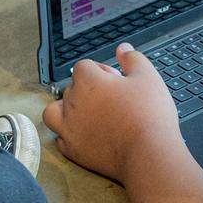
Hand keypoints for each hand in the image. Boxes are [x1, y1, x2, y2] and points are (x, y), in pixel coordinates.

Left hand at [41, 43, 184, 182]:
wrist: (147, 153)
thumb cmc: (149, 114)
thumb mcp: (148, 77)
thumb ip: (133, 59)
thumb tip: (123, 48)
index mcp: (88, 81)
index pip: (83, 66)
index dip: (101, 71)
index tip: (117, 82)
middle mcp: (72, 102)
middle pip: (71, 88)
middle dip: (88, 90)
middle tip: (112, 99)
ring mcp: (69, 128)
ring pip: (53, 112)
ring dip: (65, 110)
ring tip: (86, 115)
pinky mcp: (72, 150)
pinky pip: (60, 138)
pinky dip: (69, 135)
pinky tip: (85, 134)